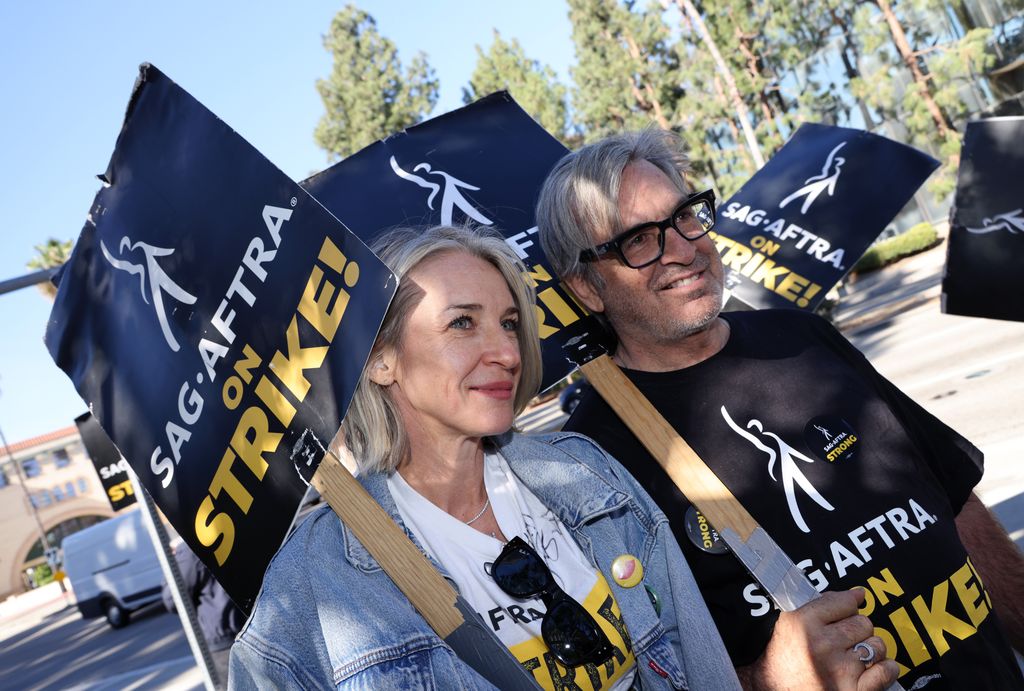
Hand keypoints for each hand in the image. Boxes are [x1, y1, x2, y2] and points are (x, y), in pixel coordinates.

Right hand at [741, 589, 898, 690]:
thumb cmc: (783, 661)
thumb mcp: (790, 625)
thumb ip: (822, 605)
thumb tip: (858, 594)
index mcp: (803, 623)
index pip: (845, 601)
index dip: (845, 608)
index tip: (843, 614)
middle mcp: (822, 645)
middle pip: (863, 623)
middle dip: (855, 630)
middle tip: (842, 641)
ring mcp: (840, 670)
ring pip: (877, 645)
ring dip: (869, 650)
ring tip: (852, 657)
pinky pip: (886, 671)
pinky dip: (884, 669)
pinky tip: (870, 669)